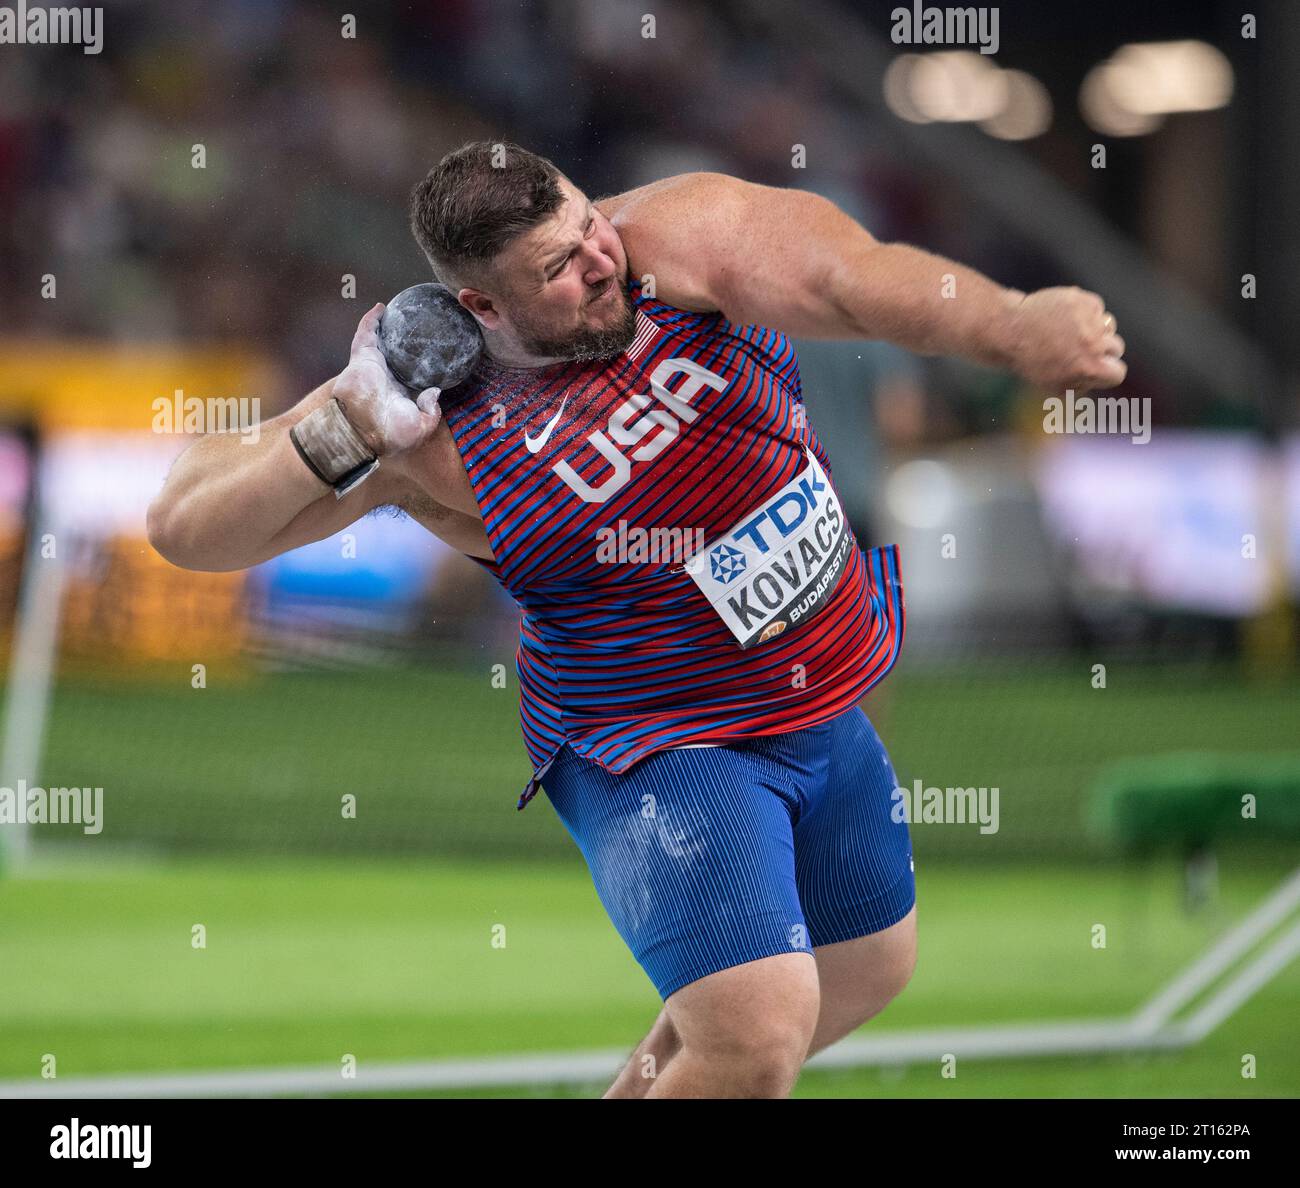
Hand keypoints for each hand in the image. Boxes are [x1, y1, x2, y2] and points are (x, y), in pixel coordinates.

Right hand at [332, 303, 442, 455]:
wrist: (364, 431)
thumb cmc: (391, 435)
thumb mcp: (422, 428)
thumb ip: (431, 412)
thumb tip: (434, 392)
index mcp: (400, 393)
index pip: (412, 375)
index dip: (421, 365)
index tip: (435, 353)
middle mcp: (387, 378)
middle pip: (397, 354)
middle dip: (405, 341)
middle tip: (418, 326)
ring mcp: (374, 366)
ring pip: (381, 340)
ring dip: (388, 325)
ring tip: (399, 310)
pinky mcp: (362, 358)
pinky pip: (366, 333)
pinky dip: (371, 320)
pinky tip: (381, 307)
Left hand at [1002, 286, 1126, 392]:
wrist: (1010, 331)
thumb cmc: (1031, 362)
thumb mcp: (1055, 386)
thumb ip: (1084, 384)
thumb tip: (1100, 378)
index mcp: (1089, 368)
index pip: (1118, 373)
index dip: (1107, 372)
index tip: (1096, 368)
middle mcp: (1093, 343)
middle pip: (1116, 347)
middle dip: (1101, 350)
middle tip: (1077, 349)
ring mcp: (1089, 320)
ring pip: (1108, 325)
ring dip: (1096, 329)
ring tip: (1070, 332)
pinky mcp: (1082, 300)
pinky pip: (1096, 307)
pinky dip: (1085, 311)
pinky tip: (1065, 317)